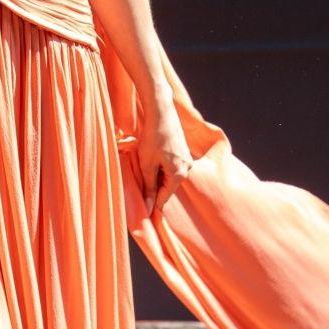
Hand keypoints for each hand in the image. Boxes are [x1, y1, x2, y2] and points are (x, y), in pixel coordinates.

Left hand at [138, 95, 193, 214]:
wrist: (161, 113)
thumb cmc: (153, 137)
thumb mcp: (147, 164)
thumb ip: (149, 186)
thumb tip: (149, 205)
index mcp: (179, 174)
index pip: (165, 197)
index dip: (154, 206)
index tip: (145, 215)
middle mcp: (187, 169)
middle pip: (169, 188)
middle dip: (155, 193)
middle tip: (141, 199)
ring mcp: (187, 161)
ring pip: (170, 179)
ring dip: (157, 181)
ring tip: (144, 179)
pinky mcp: (184, 154)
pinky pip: (172, 169)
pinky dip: (161, 171)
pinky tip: (151, 167)